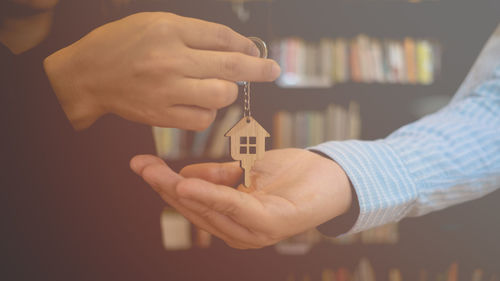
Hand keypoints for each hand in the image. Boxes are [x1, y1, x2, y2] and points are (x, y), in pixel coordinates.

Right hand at [43, 12, 280, 129]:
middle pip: (230, 67)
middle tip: (272, 70)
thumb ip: (194, 33)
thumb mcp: (156, 23)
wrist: (88, 74)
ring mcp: (167, 90)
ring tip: (218, 85)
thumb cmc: (122, 44)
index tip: (257, 52)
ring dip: (228, 91)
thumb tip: (234, 47)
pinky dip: (208, 112)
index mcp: (169, 30)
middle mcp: (171, 59)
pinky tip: (200, 103)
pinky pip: (203, 119)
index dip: (246, 46)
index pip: (222, 37)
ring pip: (221, 95)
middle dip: (259, 69)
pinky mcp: (163, 115)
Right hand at [130, 148, 351, 248]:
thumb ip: (217, 176)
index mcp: (231, 218)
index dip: (165, 184)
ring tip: (156, 173)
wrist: (333, 175)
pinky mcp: (268, 225)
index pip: (191, 202)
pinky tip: (186, 184)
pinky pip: (233, 207)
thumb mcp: (246, 170)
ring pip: (208, 209)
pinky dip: (209, 194)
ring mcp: (253, 232)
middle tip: (141, 165)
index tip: (141, 163)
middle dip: (165, 186)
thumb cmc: (291, 174)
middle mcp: (238, 231)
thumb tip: (185, 176)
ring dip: (179, 191)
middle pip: (194, 208)